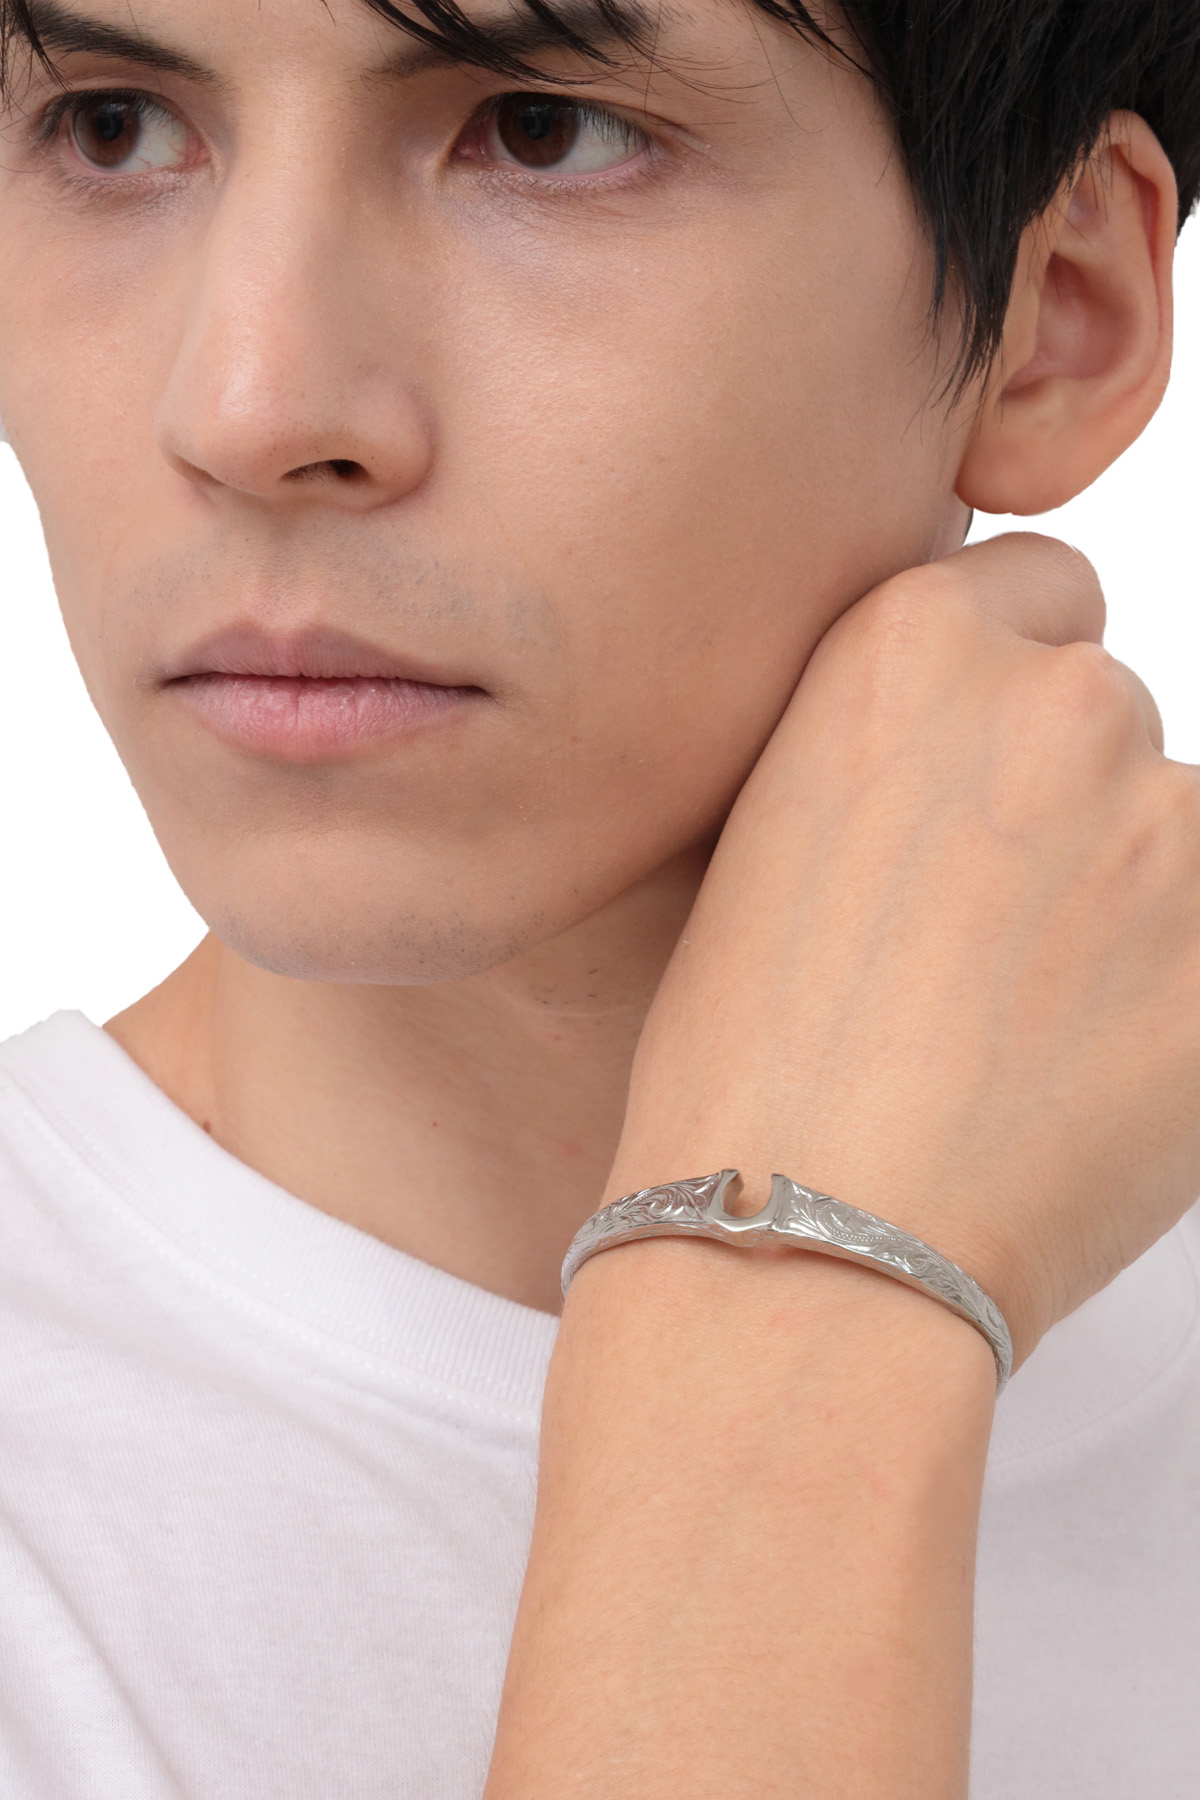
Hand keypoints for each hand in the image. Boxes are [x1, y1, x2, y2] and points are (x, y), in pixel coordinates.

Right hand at [608, 532, 1199, 1362]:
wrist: (804, 1245)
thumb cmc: (743, 1067)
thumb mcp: (769, 843)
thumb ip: (893, 760)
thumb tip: (971, 784)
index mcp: (911, 648)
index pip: (1041, 592)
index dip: (1013, 693)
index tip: (990, 779)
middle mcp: (1059, 703)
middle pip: (1112, 721)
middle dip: (1070, 810)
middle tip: (991, 945)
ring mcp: (1170, 826)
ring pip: (1183, 838)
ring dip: (1138, 907)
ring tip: (1038, 1035)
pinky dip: (1178, 996)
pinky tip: (1100, 1078)